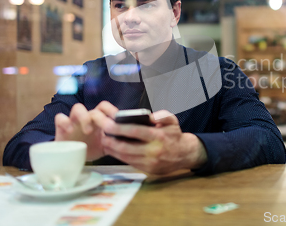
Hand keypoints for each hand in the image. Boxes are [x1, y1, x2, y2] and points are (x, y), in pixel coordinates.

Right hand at [55, 101, 117, 160]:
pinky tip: (69, 130)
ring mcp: (74, 122)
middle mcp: (87, 118)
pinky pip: (60, 118)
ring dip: (84, 117)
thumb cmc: (90, 149)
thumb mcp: (105, 146)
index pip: (105, 107)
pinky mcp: (61, 128)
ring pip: (77, 108)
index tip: (118, 118)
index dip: (112, 110)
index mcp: (98, 121)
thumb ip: (116, 141)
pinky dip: (64, 121)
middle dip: (101, 117)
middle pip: (94, 109)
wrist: (71, 159)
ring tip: (88, 130)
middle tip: (105, 128)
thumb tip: (131, 141)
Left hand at [92, 110, 207, 173]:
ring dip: (112, 149)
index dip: (119, 128)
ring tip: (104, 140)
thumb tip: (149, 116)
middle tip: (101, 133)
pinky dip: (119, 156)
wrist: (184, 154)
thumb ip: (162, 115)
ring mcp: (150, 162)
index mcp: (158, 137)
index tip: (108, 124)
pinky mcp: (147, 170)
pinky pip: (129, 162)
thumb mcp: (172, 121)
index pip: (135, 132)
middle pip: (126, 147)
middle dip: (111, 140)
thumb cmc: (175, 136)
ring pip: (125, 157)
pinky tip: (113, 149)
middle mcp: (153, 151)